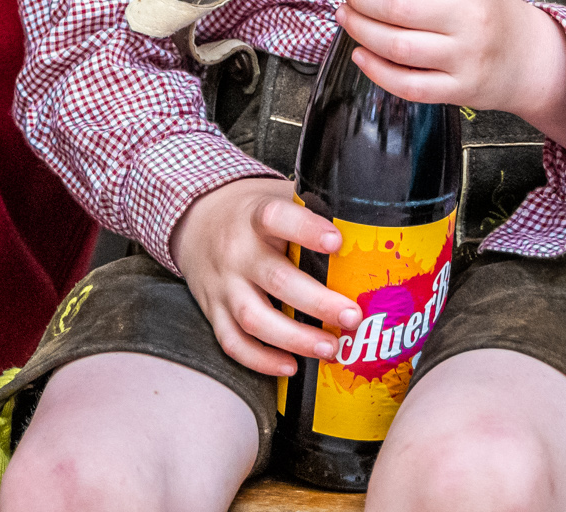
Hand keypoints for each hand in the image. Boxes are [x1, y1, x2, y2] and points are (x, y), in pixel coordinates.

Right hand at [171, 176, 360, 377]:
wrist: (195, 221)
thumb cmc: (252, 214)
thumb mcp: (274, 197)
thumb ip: (310, 209)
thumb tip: (370, 227)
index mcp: (254, 216)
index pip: (276, 217)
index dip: (306, 230)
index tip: (337, 242)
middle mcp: (236, 251)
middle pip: (275, 279)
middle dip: (318, 303)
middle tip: (353, 317)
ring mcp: (223, 284)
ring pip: (254, 318)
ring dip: (296, 339)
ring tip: (332, 349)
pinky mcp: (213, 311)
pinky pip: (233, 343)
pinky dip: (261, 360)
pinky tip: (291, 367)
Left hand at [338, 0, 565, 145]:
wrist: (528, 55)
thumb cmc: (484, 6)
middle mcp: (469, 18)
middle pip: (397, 7)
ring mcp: (465, 57)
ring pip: (397, 46)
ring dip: (360, 30)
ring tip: (347, 16)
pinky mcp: (459, 89)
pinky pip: (408, 85)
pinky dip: (376, 70)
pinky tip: (361, 54)